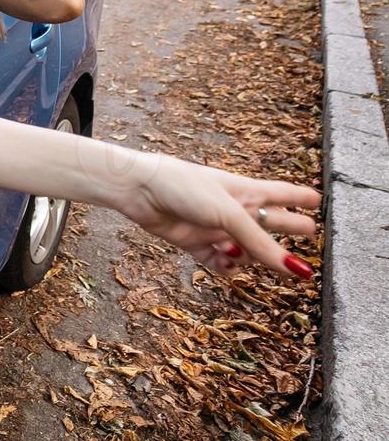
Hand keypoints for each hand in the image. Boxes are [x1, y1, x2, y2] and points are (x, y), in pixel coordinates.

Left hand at [114, 155, 319, 279]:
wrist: (139, 191)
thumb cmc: (184, 188)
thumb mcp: (229, 215)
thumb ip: (262, 244)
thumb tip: (296, 271)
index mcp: (247, 191)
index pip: (283, 193)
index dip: (302, 197)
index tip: (320, 200)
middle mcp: (234, 209)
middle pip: (271, 221)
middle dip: (289, 227)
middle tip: (311, 233)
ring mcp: (215, 227)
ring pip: (245, 248)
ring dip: (251, 256)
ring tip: (252, 258)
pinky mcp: (195, 242)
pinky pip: (219, 261)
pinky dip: (225, 266)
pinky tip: (227, 265)